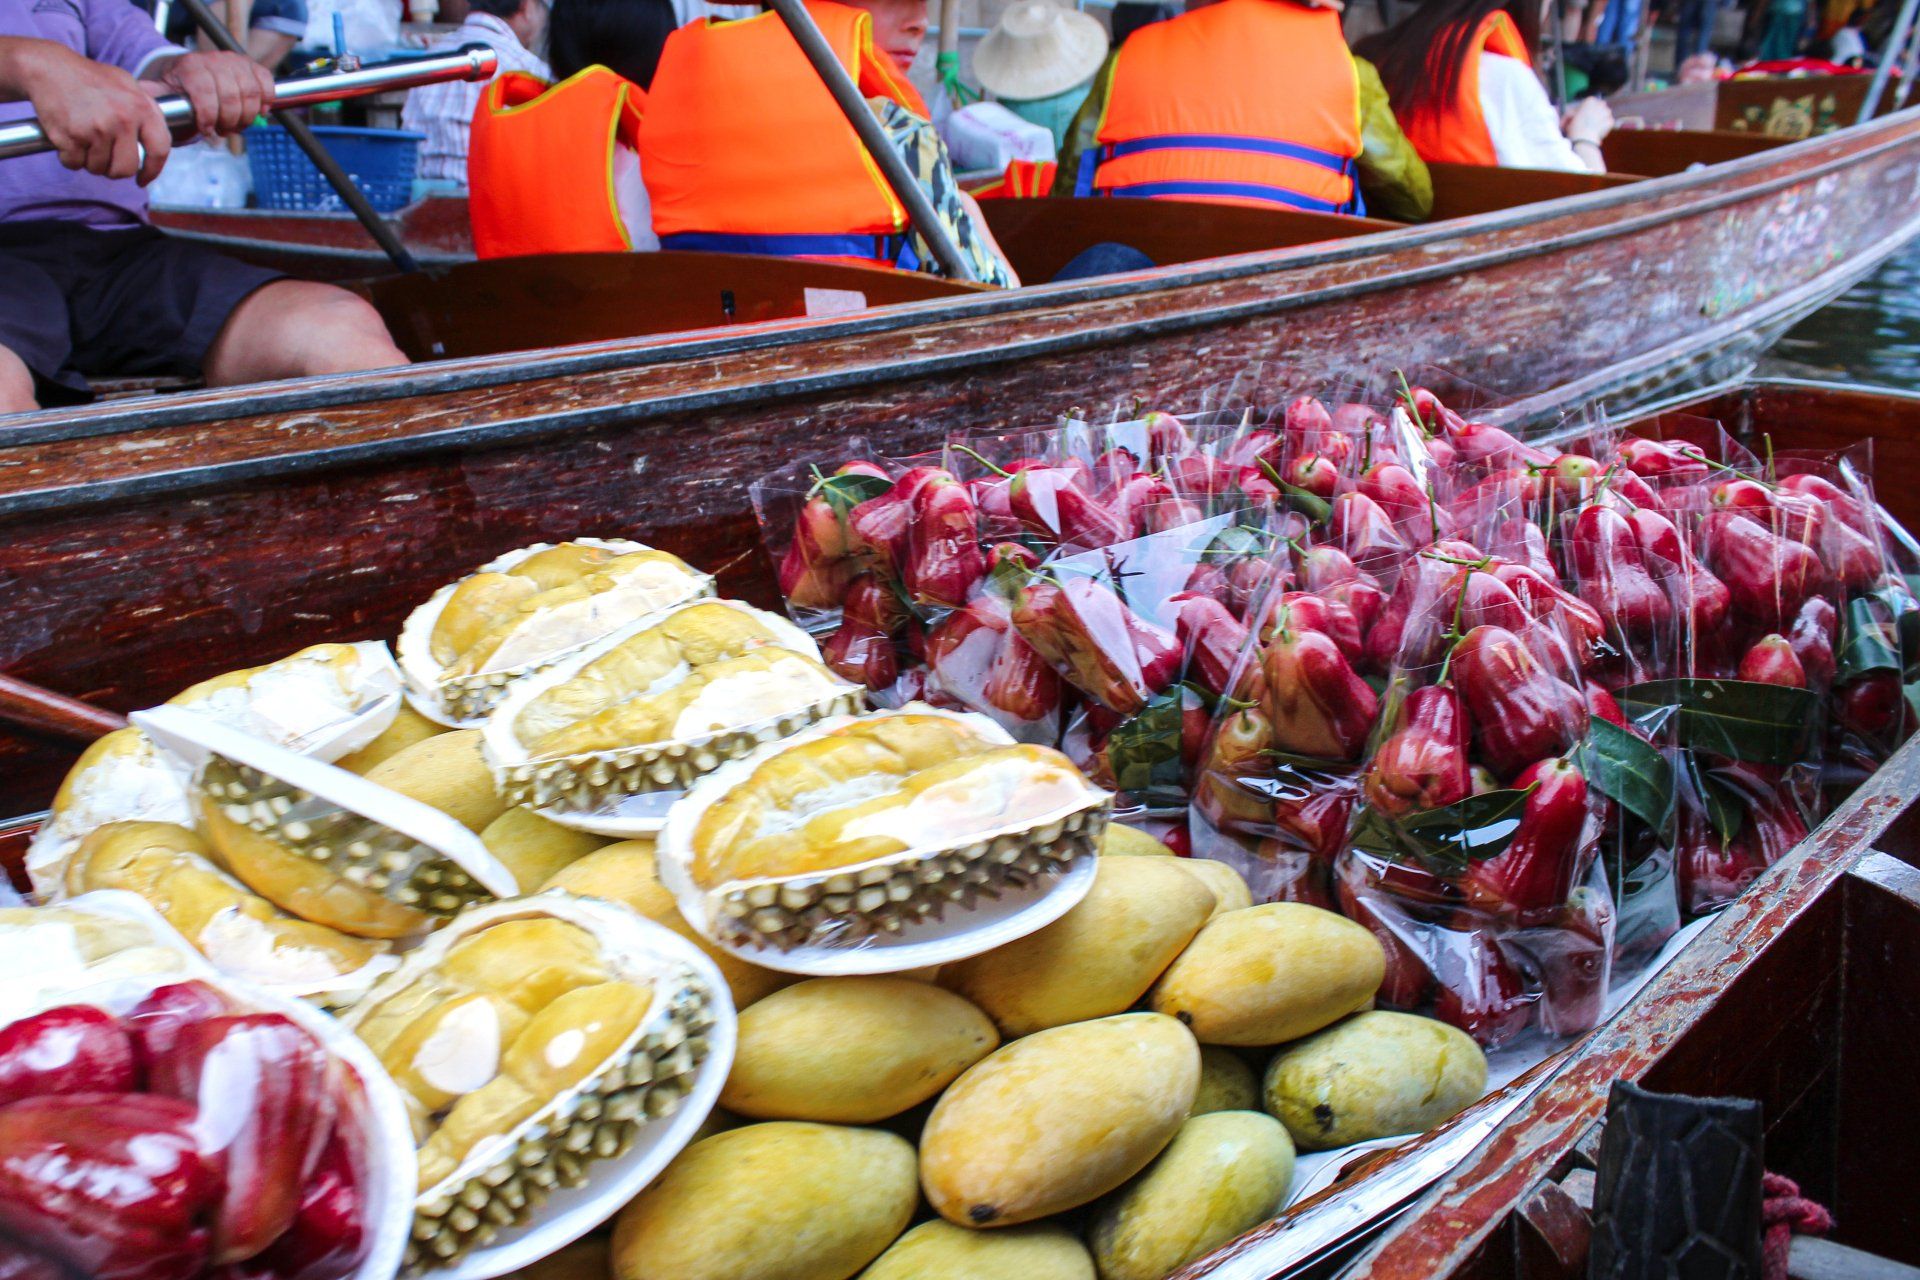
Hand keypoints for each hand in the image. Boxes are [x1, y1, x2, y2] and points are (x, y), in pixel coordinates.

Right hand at [3, 38, 170, 183]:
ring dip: (90, 161)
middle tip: (104, 158)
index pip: (160, 150)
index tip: (142, 179)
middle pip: (125, 169)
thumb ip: (146, 109)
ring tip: (84, 141)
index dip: (152, 170)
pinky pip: (74, 163)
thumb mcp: (127, 84)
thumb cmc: (90, 77)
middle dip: (114, 170)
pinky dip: (70, 158)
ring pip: (99, 168)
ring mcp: (97, 129)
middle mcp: (123, 120)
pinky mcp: (72, 136)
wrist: (49, 67)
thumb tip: (158, 139)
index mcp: (141, 108)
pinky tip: (69, 140)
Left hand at [149, 50, 272, 140]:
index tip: (208, 131)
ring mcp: (235, 61)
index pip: (206, 93)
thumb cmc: (180, 86)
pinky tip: (258, 112)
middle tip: (223, 132)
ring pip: (251, 94)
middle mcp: (214, 59)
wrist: (194, 70)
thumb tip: (142, 98)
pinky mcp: (252, 65)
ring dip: (247, 117)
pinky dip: (266, 101)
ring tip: (236, 125)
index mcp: (191, 66)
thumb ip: (154, 95)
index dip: (209, 117)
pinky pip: (266, 83)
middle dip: (229, 121)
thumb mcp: (163, 90)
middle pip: (232, 97)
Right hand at [1562, 96, 1614, 145]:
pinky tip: (1597, 131)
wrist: (1584, 139)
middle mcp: (1601, 103)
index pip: (1590, 103)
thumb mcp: (1570, 117)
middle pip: (1599, 106)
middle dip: (1595, 113)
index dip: (1585, 110)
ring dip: (1600, 119)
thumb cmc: (1575, 128)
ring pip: (1604, 114)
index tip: (1582, 116)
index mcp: (1590, 100)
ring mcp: (1607, 112)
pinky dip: (1604, 127)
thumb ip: (1574, 112)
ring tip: (1593, 127)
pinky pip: (1607, 123)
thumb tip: (1574, 113)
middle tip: (1589, 122)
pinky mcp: (1611, 121)